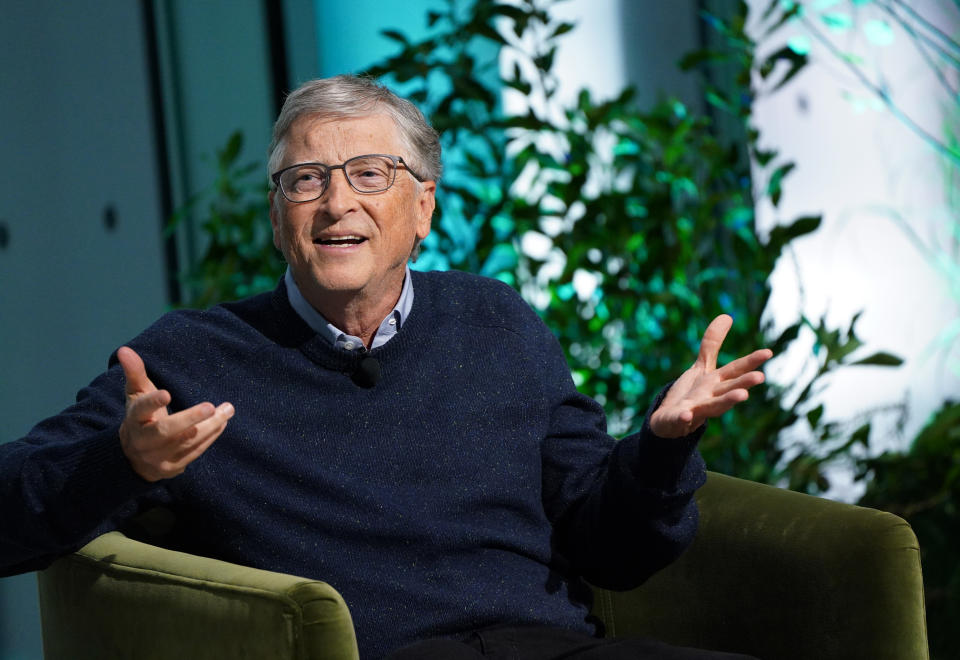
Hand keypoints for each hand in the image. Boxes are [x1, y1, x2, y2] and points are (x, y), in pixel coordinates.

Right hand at [117, 346, 233, 481]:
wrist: (133, 456)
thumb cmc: (140, 417)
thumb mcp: (135, 395)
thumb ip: (134, 373)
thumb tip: (125, 349)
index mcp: (133, 420)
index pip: (140, 410)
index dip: (152, 402)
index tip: (166, 394)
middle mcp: (143, 441)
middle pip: (165, 431)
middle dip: (189, 419)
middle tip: (210, 406)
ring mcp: (157, 457)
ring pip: (185, 442)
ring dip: (209, 427)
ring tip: (227, 410)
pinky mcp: (172, 468)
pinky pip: (194, 452)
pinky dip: (210, 438)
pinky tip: (222, 423)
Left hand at [649, 315, 772, 437]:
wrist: (670, 421)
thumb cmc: (692, 394)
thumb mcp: (702, 366)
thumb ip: (713, 344)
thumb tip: (727, 315)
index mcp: (717, 382)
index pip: (735, 369)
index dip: (751, 361)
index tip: (768, 352)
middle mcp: (711, 396)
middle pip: (729, 389)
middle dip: (744, 383)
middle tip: (760, 377)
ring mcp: (696, 409)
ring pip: (713, 407)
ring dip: (727, 402)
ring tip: (742, 396)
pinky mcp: (677, 419)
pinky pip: (680, 419)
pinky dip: (683, 418)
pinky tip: (686, 415)